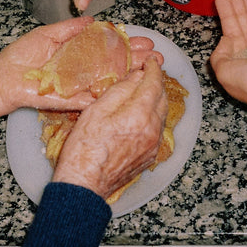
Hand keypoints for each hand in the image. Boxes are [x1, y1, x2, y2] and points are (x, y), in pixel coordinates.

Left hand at [0, 17, 162, 112]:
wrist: (4, 79)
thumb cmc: (21, 56)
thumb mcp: (48, 34)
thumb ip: (71, 29)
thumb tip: (93, 20)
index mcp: (77, 53)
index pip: (108, 47)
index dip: (126, 43)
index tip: (143, 40)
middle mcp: (82, 70)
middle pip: (114, 64)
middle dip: (135, 58)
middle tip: (154, 54)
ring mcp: (79, 86)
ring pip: (109, 80)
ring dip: (130, 75)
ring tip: (149, 68)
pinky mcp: (72, 100)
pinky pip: (94, 97)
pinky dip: (110, 92)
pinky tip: (128, 85)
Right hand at [52, 58, 167, 199]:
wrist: (85, 185)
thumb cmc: (84, 149)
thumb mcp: (95, 111)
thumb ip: (119, 91)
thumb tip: (136, 76)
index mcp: (139, 115)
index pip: (153, 84)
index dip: (153, 69)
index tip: (151, 61)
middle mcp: (152, 129)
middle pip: (162, 98)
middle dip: (157, 83)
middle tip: (148, 72)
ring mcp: (153, 145)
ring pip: (162, 115)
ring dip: (156, 100)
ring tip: (145, 91)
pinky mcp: (150, 156)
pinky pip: (157, 130)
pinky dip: (153, 117)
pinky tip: (142, 115)